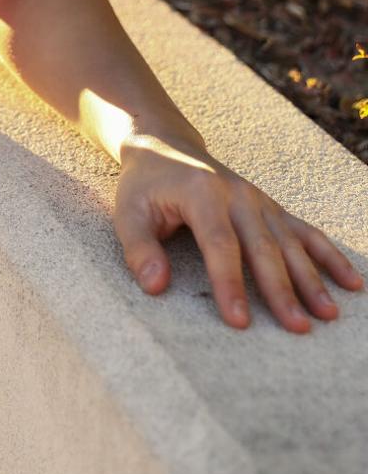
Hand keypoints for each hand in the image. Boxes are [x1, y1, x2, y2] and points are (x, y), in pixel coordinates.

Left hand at [112, 127, 364, 330]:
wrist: (165, 145)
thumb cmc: (145, 185)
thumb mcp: (127, 211)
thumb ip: (139, 249)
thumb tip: (155, 286)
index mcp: (202, 194)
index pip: (220, 244)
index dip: (230, 283)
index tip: (240, 321)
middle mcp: (237, 195)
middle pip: (263, 247)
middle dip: (281, 290)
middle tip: (297, 328)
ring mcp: (258, 200)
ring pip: (289, 243)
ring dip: (311, 278)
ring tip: (328, 313)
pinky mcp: (270, 207)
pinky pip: (304, 230)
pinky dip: (328, 255)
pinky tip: (350, 280)